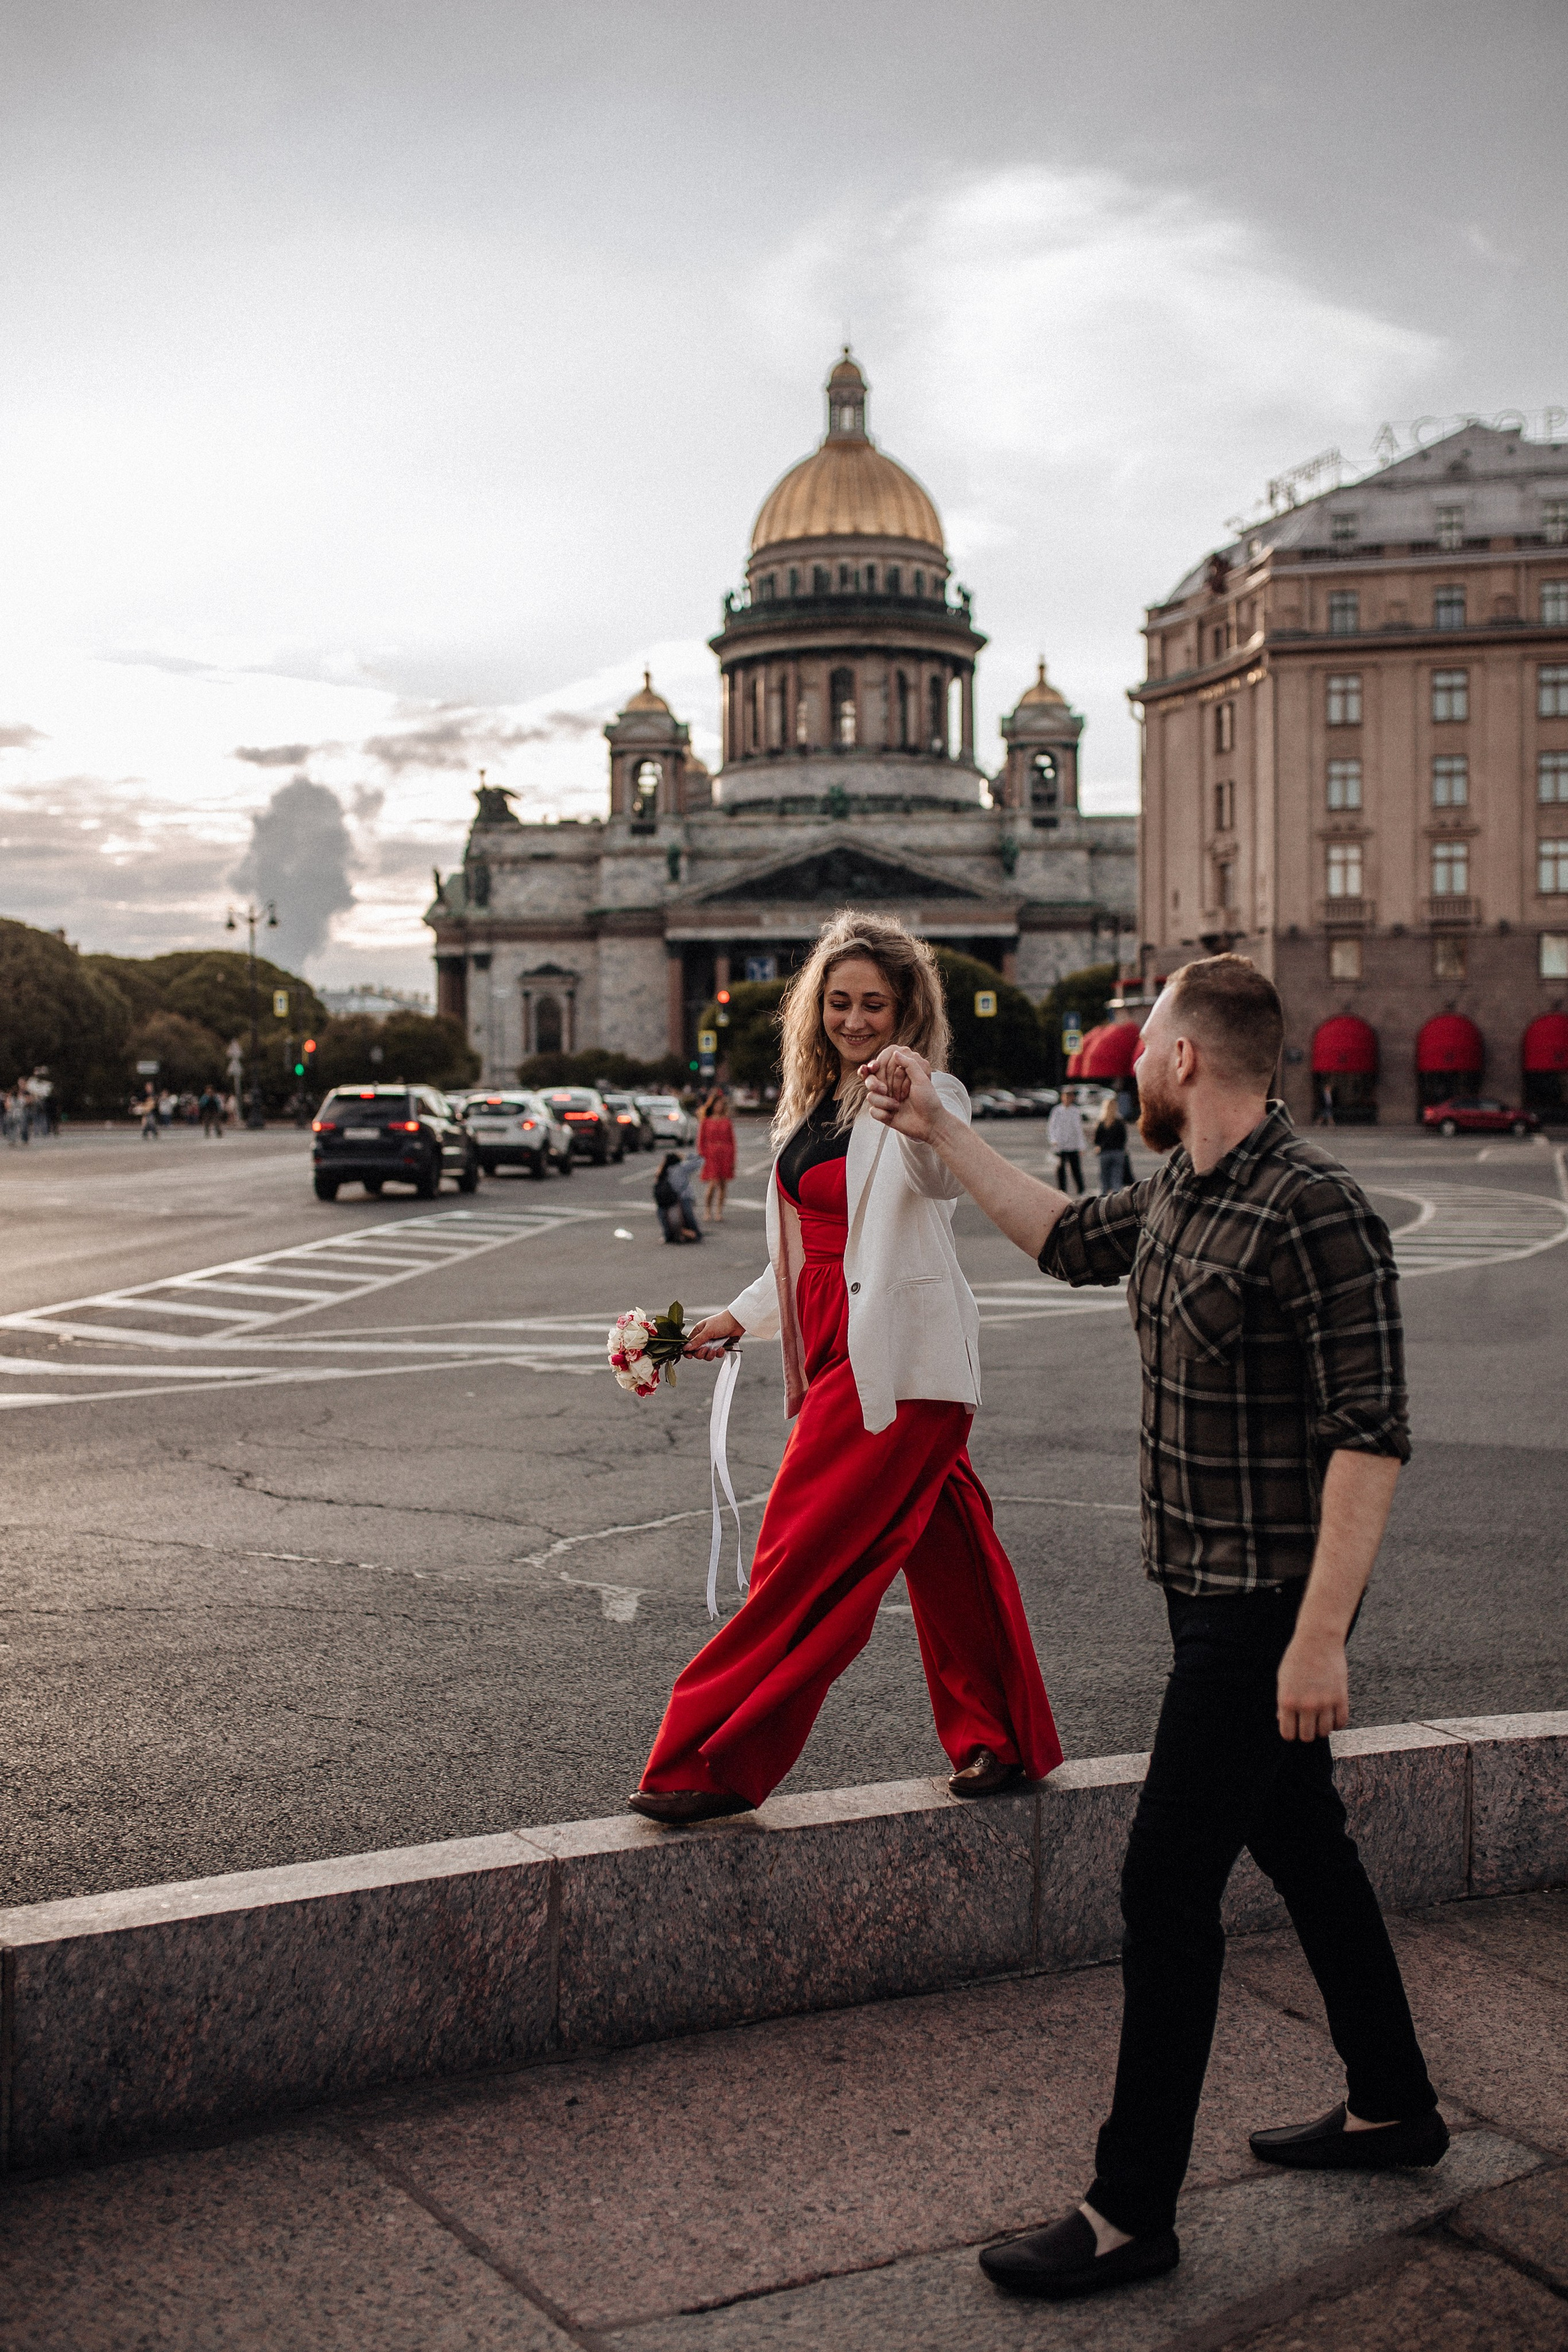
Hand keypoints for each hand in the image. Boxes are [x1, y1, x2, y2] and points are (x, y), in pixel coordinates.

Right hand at [684, 1310, 742, 1358]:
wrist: (737, 1322)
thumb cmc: (721, 1322)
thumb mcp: (708, 1331)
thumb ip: (697, 1340)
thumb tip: (685, 1348)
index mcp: (698, 1332)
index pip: (689, 1343)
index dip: (688, 1351)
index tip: (689, 1356)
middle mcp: (704, 1338)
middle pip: (697, 1352)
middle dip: (701, 1353)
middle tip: (706, 1349)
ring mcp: (712, 1343)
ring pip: (706, 1355)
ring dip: (710, 1355)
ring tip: (715, 1350)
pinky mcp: (720, 1347)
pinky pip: (716, 1355)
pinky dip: (719, 1353)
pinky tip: (722, 1348)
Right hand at [862, 1046, 942, 1139]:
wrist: (930, 1124)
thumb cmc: (929, 1100)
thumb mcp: (922, 1079)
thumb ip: (909, 1064)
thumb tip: (895, 1052)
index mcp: (899, 1074)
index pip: (879, 1064)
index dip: (875, 1066)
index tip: (875, 1067)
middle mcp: (890, 1085)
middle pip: (870, 1079)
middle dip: (876, 1084)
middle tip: (885, 1089)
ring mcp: (885, 1099)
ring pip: (870, 1096)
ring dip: (885, 1101)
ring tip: (898, 1104)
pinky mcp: (883, 1112)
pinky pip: (873, 1111)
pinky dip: (883, 1113)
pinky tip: (893, 1115)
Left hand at [1277, 1627, 1349, 1741]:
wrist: (1318, 1640)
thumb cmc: (1297, 1658)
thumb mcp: (1283, 1679)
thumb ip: (1282, 1703)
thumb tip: (1282, 1720)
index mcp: (1287, 1701)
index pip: (1288, 1734)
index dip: (1290, 1733)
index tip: (1293, 1728)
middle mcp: (1306, 1705)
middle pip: (1307, 1736)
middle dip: (1306, 1732)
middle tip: (1307, 1724)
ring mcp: (1325, 1702)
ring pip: (1325, 1732)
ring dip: (1321, 1728)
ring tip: (1319, 1719)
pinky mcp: (1341, 1698)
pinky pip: (1341, 1723)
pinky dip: (1336, 1723)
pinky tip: (1331, 1716)